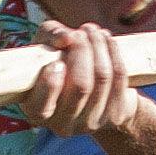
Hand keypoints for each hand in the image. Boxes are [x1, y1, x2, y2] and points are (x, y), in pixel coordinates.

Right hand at [20, 22, 138, 137]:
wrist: (89, 88)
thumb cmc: (58, 63)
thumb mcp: (44, 48)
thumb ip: (48, 37)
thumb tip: (66, 37)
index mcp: (36, 111)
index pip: (41, 107)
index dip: (50, 85)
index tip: (57, 62)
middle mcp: (62, 124)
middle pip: (81, 86)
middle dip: (82, 51)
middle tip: (79, 34)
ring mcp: (90, 123)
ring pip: (102, 78)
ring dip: (98, 46)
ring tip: (91, 30)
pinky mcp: (114, 116)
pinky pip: (119, 78)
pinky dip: (113, 52)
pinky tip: (106, 39)